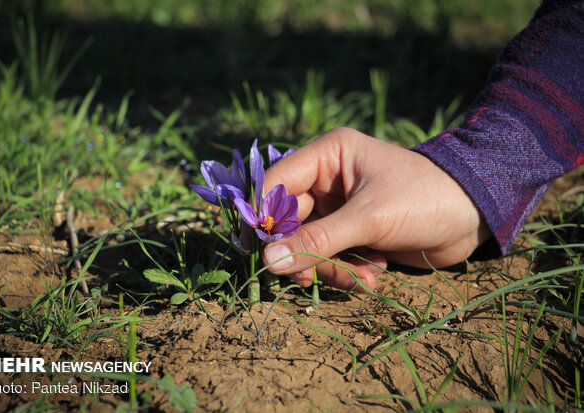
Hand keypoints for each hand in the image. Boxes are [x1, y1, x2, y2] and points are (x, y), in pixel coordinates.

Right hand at [262, 127, 490, 289]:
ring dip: (330, 268)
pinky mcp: (354, 232)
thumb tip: (268, 262)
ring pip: (310, 245)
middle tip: (313, 279)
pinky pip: (331, 256)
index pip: (276, 183)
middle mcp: (328, 179)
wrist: (474, 215)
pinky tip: (373, 274)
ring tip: (360, 278)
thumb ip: (317, 241)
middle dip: (305, 254)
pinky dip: (347, 271)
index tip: (258, 251)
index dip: (264, 217)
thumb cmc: (423, 200)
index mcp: (327, 156)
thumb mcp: (368, 219)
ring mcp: (340, 208)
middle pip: (291, 221)